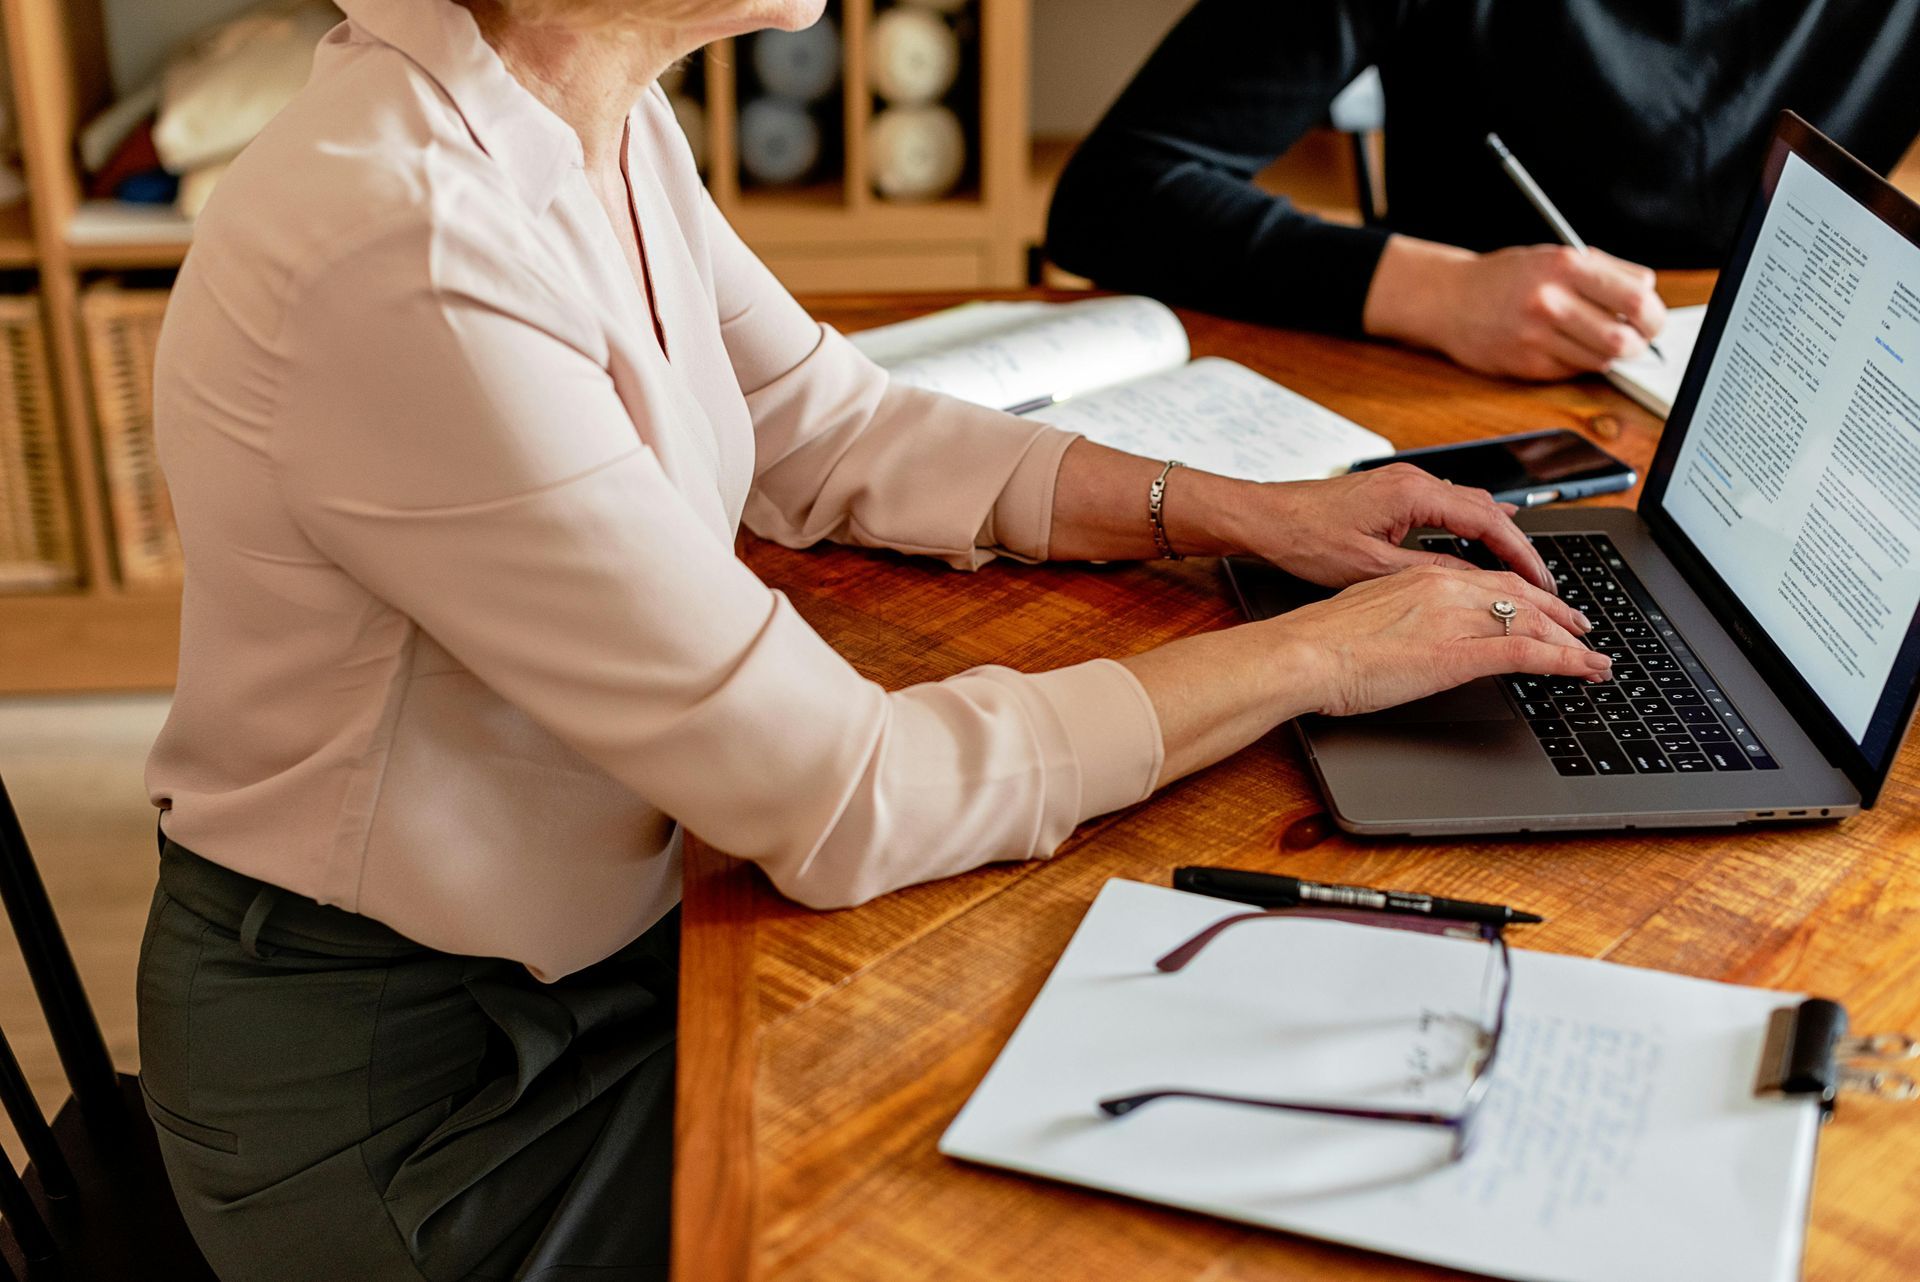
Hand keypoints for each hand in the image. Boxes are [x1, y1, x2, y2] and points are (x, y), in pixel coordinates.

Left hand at [1236, 462, 1555, 592]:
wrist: (1263, 517)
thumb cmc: (1304, 539)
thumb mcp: (1372, 568)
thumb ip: (1429, 574)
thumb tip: (1474, 584)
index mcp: (1414, 493)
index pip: (1489, 521)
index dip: (1521, 554)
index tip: (1542, 581)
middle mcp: (1414, 480)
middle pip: (1487, 509)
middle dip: (1516, 547)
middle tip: (1540, 583)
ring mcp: (1403, 483)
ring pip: (1468, 506)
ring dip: (1494, 536)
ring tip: (1518, 571)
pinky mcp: (1391, 492)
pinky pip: (1446, 506)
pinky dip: (1468, 528)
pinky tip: (1476, 546)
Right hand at [1269, 564, 1609, 716]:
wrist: (1301, 653)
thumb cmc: (1320, 642)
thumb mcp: (1368, 615)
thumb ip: (1401, 616)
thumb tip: (1413, 633)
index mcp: (1421, 577)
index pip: (1489, 581)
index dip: (1525, 595)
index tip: (1541, 608)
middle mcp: (1444, 587)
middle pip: (1520, 595)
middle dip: (1558, 613)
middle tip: (1581, 629)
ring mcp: (1455, 618)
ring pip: (1532, 621)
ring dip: (1571, 640)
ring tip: (1594, 656)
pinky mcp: (1459, 653)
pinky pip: (1527, 652)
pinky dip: (1565, 660)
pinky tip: (1584, 669)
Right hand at [1364, 236, 1666, 380]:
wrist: (1449, 299)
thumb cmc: (1507, 277)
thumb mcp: (1554, 256)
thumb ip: (1602, 272)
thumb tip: (1649, 297)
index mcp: (1565, 266)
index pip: (1638, 296)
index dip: (1653, 311)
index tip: (1650, 316)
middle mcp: (1551, 301)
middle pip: (1625, 337)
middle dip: (1641, 342)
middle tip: (1638, 339)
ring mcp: (1537, 336)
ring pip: (1603, 359)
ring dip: (1611, 355)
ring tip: (1602, 341)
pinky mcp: (1526, 364)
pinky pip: (1574, 371)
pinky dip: (1580, 362)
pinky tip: (1566, 347)